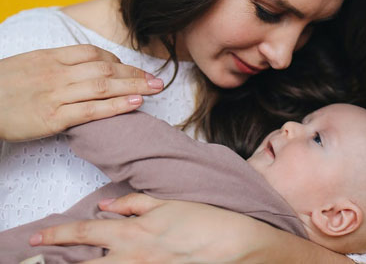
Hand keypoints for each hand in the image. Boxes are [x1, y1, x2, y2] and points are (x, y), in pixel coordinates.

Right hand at [0, 45, 163, 140]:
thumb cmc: (2, 87)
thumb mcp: (28, 65)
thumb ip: (56, 64)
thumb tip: (84, 66)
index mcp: (50, 57)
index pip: (92, 54)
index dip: (117, 62)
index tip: (131, 70)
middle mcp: (56, 72)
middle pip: (104, 69)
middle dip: (134, 74)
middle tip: (157, 80)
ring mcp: (55, 94)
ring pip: (102, 87)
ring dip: (133, 87)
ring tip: (155, 90)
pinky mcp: (52, 117)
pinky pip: (90, 110)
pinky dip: (115, 106)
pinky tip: (135, 104)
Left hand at [31, 194, 268, 263]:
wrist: (229, 243)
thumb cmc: (200, 219)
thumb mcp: (166, 204)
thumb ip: (133, 204)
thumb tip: (107, 207)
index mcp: (132, 233)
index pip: (86, 232)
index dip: (59, 234)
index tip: (40, 236)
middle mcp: (131, 258)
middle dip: (61, 261)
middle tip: (41, 257)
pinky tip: (110, 263)